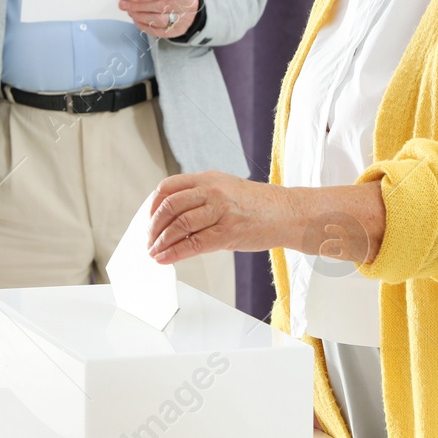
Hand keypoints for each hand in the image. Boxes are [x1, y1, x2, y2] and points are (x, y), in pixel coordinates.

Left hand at [119, 0, 198, 37]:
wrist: (193, 2)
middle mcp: (188, 4)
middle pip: (161, 6)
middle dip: (139, 6)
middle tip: (124, 4)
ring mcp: (185, 19)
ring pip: (159, 20)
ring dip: (140, 16)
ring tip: (129, 10)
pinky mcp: (178, 30)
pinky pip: (159, 31)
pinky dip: (144, 26)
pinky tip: (136, 19)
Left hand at [147, 170, 296, 263]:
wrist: (289, 213)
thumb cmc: (258, 205)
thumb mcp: (226, 189)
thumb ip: (201, 197)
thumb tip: (174, 217)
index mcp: (209, 178)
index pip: (169, 187)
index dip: (153, 205)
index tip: (149, 220)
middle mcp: (212, 191)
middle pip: (170, 206)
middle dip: (154, 227)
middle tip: (149, 240)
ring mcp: (221, 210)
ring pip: (179, 225)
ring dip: (161, 242)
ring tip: (155, 252)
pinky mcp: (229, 232)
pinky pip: (194, 244)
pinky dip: (175, 253)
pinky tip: (166, 259)